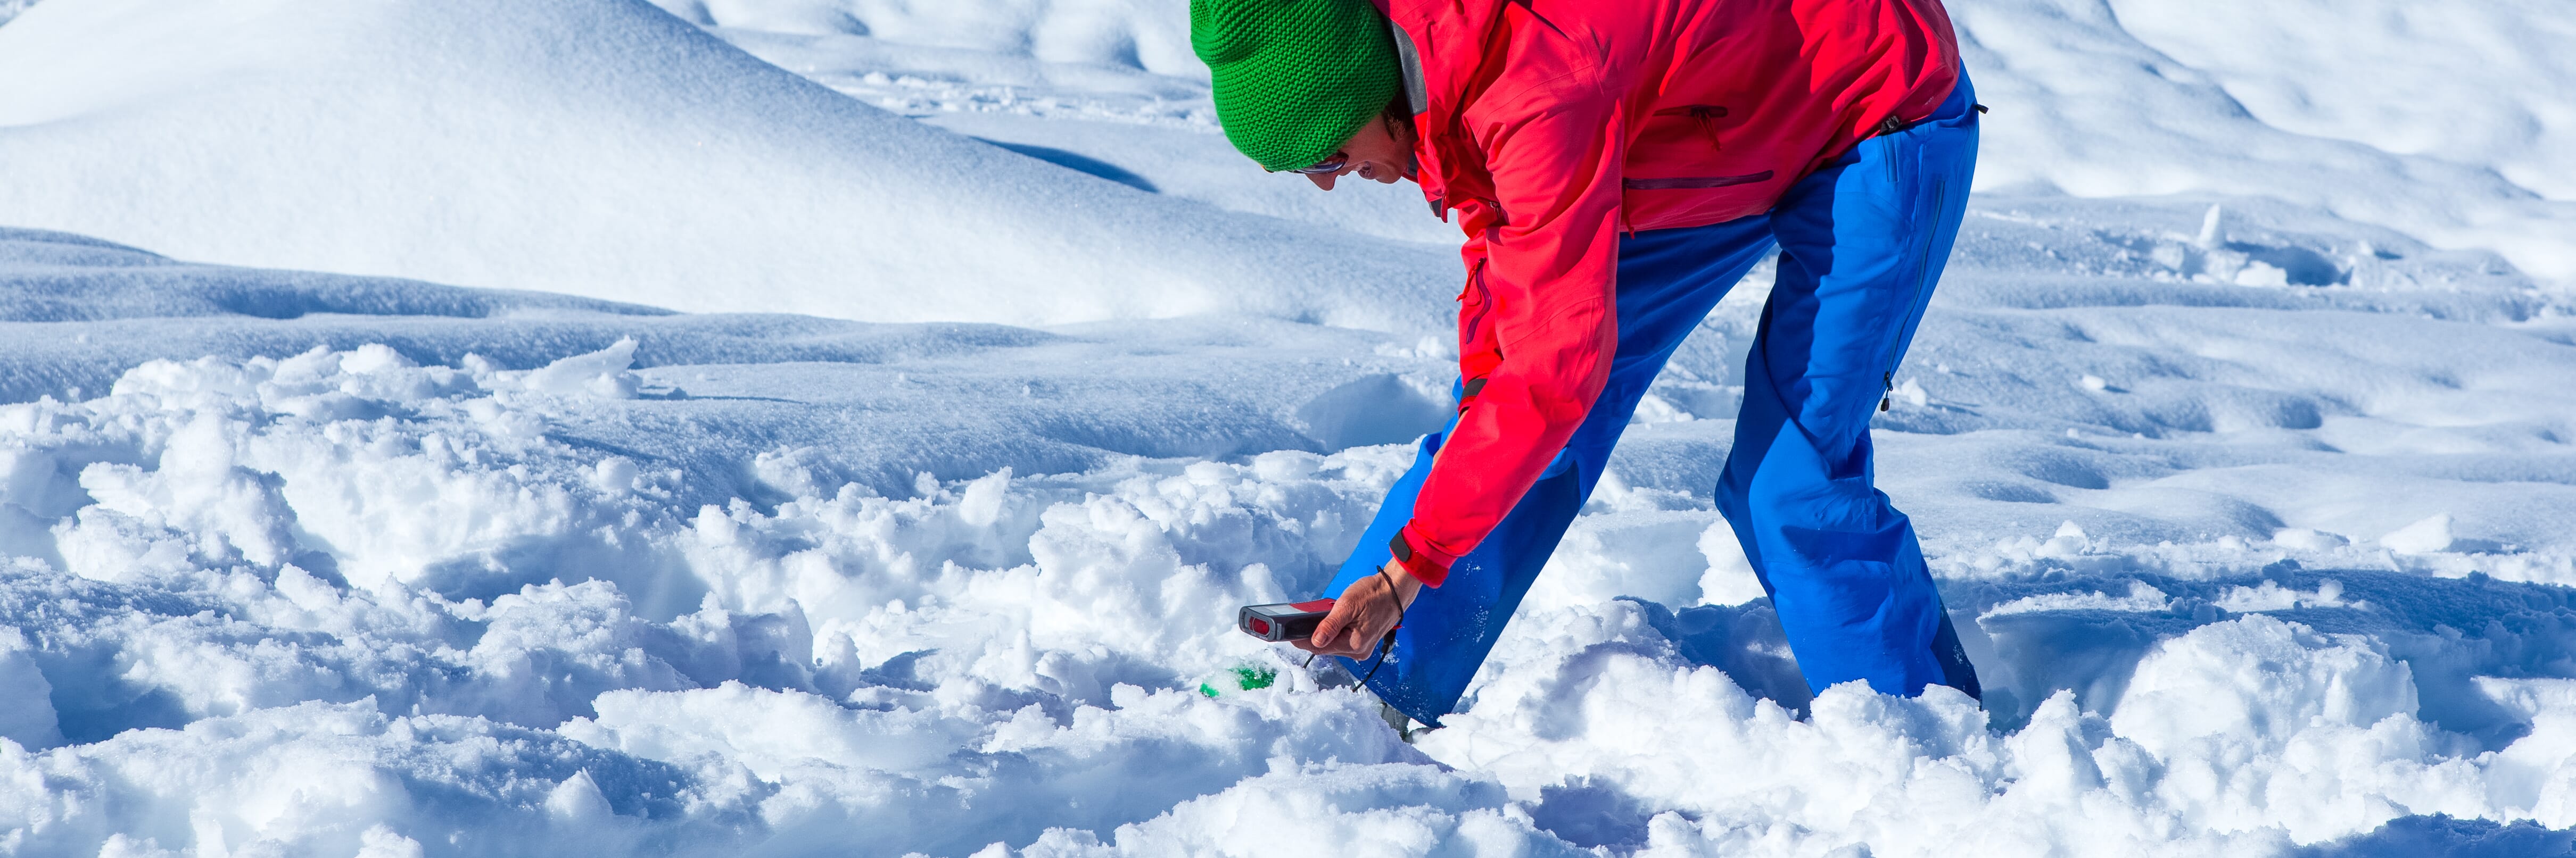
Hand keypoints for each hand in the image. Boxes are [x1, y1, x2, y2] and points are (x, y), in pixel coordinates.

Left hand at [1295, 562, 1422, 657]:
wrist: (1396, 590)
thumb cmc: (1375, 594)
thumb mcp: (1347, 605)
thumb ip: (1330, 625)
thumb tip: (1315, 640)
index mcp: (1355, 645)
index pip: (1320, 648)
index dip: (1303, 641)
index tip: (1289, 635)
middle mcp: (1359, 651)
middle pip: (1327, 647)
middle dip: (1314, 635)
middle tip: (1303, 622)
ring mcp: (1362, 648)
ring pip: (1334, 644)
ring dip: (1326, 633)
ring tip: (1322, 617)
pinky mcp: (1364, 642)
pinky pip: (1343, 640)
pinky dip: (1336, 632)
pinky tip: (1335, 620)